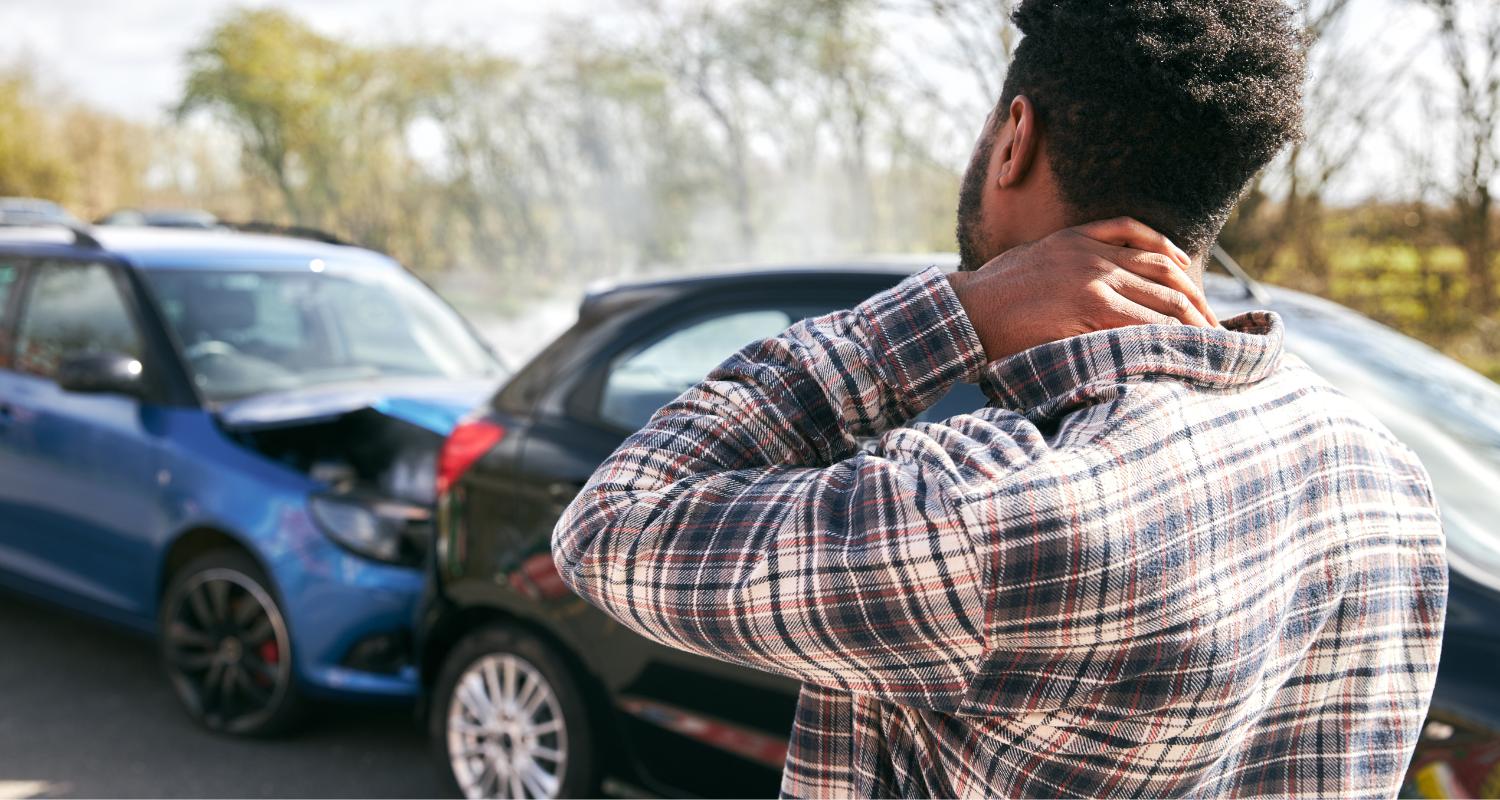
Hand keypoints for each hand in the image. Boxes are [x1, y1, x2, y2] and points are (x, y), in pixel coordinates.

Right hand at [947, 217, 1218, 361]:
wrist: (965, 312)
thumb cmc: (991, 296)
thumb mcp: (1033, 262)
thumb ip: (1068, 263)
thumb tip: (1095, 289)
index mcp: (1080, 237)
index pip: (1149, 243)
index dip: (1180, 269)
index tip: (1194, 294)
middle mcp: (1093, 253)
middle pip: (1166, 271)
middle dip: (1196, 301)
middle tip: (1214, 326)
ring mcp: (1093, 278)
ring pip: (1161, 296)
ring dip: (1191, 321)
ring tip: (1209, 342)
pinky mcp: (1089, 306)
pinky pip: (1142, 319)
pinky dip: (1166, 333)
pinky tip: (1181, 346)